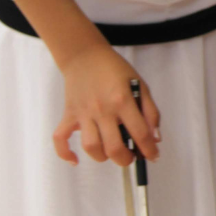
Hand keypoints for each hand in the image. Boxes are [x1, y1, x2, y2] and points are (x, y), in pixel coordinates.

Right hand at [53, 43, 160, 166]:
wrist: (86, 56)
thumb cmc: (115, 70)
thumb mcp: (140, 84)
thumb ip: (150, 111)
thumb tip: (155, 137)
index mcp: (123, 100)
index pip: (140, 132)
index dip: (149, 149)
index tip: (153, 156)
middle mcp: (102, 109)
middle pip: (114, 147)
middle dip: (126, 159)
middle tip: (131, 157)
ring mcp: (83, 113)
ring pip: (90, 146)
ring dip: (102, 156)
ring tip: (111, 152)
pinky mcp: (68, 115)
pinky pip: (60, 139)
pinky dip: (65, 154)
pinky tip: (75, 160)